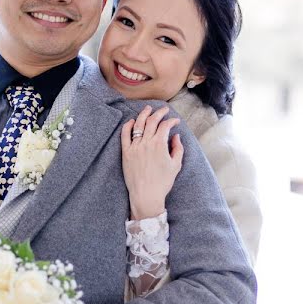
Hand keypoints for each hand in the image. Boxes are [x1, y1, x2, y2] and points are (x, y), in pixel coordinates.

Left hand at [120, 105, 183, 219]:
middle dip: (159, 113)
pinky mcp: (126, 153)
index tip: (175, 121)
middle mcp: (146, 143)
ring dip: (143, 114)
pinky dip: (127, 126)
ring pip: (138, 124)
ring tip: (148, 109)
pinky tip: (131, 121)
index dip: (171, 121)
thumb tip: (176, 136)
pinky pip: (125, 135)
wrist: (146, 195)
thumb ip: (177, 148)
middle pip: (152, 121)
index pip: (165, 125)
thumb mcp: (176, 165)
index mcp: (159, 145)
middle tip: (164, 109)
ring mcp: (135, 147)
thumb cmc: (163, 182)